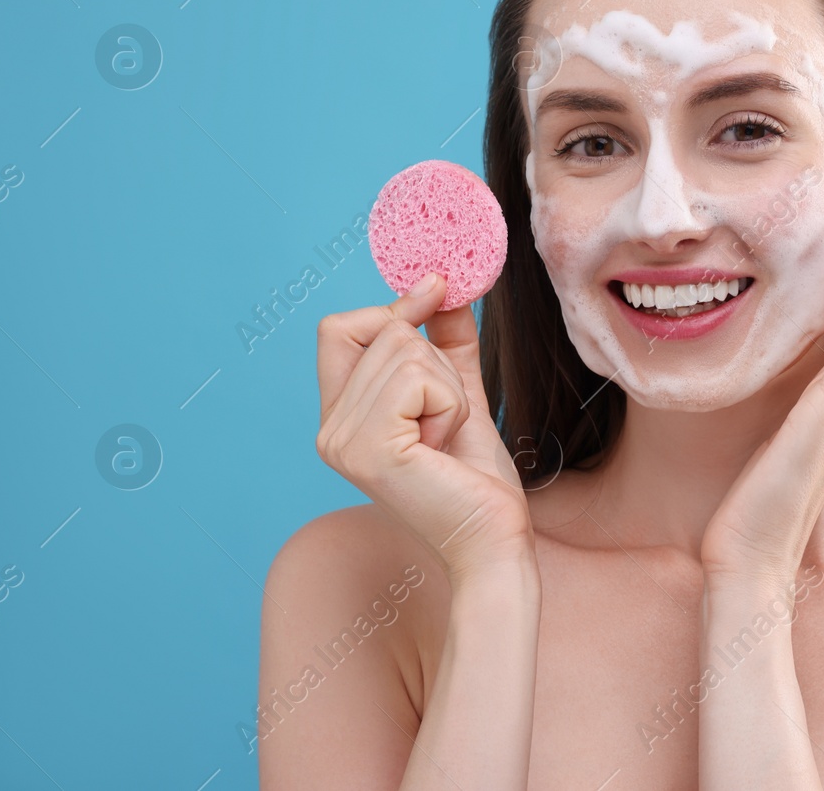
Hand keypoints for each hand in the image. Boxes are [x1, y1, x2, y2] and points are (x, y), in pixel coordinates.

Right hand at [315, 273, 534, 585]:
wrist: (493, 539)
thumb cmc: (475, 479)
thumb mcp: (459, 394)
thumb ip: (447, 343)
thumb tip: (446, 285)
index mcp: (341, 417)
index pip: (339, 328)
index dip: (390, 307)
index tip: (438, 290)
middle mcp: (330, 428)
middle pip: (385, 332)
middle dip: (439, 364)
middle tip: (447, 420)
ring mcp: (342, 439)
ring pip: (407, 351)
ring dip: (449, 389)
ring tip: (445, 439)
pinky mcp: (369, 447)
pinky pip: (419, 379)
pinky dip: (450, 404)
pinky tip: (443, 448)